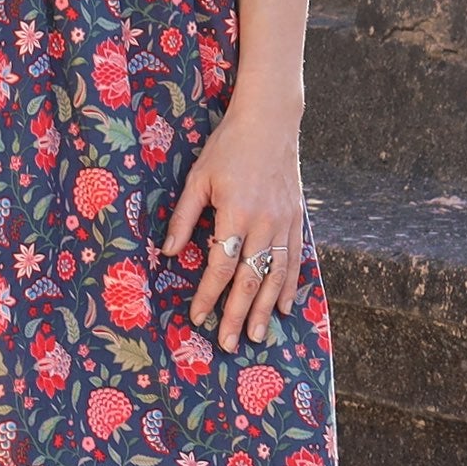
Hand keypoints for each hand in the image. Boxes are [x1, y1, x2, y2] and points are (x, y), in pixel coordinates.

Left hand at [159, 98, 303, 351]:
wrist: (270, 121)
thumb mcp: (199, 177)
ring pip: (276, 276)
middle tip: (229, 344)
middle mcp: (264, 223)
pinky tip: (283, 307)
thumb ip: (184, 217)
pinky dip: (290, 286)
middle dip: (238, 315)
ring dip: (265, 309)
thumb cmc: (228, 147)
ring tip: (257, 337)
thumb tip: (168, 253)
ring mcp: (285, 222)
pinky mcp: (297, 218)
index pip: (220, 265)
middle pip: (250, 279)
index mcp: (236, 212)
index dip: (207, 295)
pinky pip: (295, 259)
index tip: (196, 317)